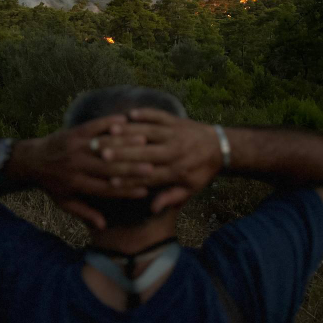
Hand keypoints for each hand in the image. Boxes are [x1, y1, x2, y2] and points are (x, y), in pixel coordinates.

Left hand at [13, 114, 154, 228]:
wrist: (30, 160)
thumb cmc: (52, 184)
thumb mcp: (64, 202)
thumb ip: (84, 213)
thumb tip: (103, 226)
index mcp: (76, 184)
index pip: (105, 189)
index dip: (126, 190)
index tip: (145, 190)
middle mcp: (76, 166)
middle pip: (108, 168)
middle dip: (131, 168)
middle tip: (152, 167)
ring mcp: (75, 147)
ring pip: (104, 146)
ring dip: (125, 143)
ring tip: (146, 142)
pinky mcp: (73, 132)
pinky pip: (94, 126)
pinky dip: (110, 123)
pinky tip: (127, 120)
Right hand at [102, 109, 222, 212]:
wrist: (220, 147)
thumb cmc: (201, 171)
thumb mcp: (190, 190)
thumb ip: (171, 198)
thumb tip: (152, 209)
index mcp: (176, 171)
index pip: (148, 176)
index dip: (129, 177)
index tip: (110, 179)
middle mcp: (174, 151)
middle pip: (144, 153)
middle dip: (122, 153)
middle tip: (102, 153)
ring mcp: (175, 134)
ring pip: (148, 132)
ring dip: (129, 131)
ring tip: (110, 131)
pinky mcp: (176, 121)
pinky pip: (159, 115)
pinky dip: (145, 113)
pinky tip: (129, 114)